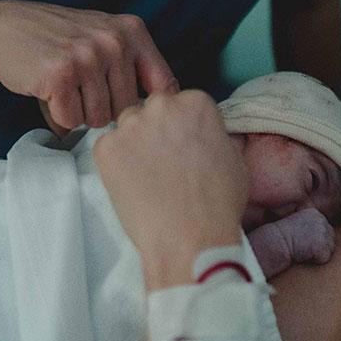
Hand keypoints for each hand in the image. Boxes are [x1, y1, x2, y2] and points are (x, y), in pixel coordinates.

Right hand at [0, 0, 178, 130]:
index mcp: (132, 31)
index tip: (141, 120)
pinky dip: (57, 116)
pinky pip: (70, 120)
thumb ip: (135, 66)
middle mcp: (114, 41)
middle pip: (127, 110)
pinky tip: (48, 92)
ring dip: (78, 113)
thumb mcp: (104, 38)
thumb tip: (163, 116)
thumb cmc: (58, 41)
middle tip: (81, 90)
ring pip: (98, 119)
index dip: (151, 111)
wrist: (1, 29)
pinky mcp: (60, 75)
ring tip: (64, 88)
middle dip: (103, 110)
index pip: (165, 86)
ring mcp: (88, 56)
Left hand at [94, 91, 247, 288]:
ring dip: (136, 143)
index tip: (185, 144)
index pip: (183, 102)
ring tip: (148, 176)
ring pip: (129, 125)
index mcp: (196, 103)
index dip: (183, 127)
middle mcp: (162, 106)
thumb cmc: (217, 204)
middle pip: (154, 108)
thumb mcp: (234, 158)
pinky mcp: (106, 148)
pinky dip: (116, 162)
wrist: (189, 238)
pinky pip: (108, 146)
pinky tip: (133, 184)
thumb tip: (205, 135)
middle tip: (165, 161)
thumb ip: (214, 135)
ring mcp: (131, 126)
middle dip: (158, 129)